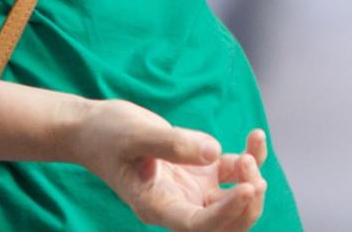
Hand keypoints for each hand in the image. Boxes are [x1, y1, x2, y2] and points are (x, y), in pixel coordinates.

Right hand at [71, 99, 267, 231]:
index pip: (197, 225)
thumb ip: (174, 144)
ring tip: (251, 146)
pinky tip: (255, 135)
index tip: (246, 187)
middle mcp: (179, 205)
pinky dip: (251, 158)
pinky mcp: (202, 171)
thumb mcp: (137, 135)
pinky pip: (235, 173)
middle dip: (246, 203)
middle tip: (250, 167)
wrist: (96, 129)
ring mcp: (193, 190)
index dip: (226, 213)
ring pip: (235, 202)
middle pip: (224, 225)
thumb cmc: (108, 135)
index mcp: (157, 207)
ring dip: (251, 180)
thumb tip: (215, 151)